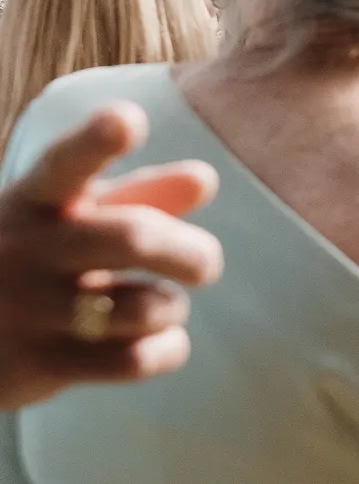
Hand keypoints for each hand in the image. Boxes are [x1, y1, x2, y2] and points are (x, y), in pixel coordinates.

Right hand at [0, 102, 221, 409]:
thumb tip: (205, 180)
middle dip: (192, 253)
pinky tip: (160, 343)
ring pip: (143, 306)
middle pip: (132, 238)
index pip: (64, 164)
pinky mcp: (40, 363)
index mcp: (35, 200)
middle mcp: (27, 248)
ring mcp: (29, 308)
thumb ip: (137, 196)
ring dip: (171, 308)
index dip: (96, 142)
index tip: (128, 120)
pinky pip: (134, 359)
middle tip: (205, 266)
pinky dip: (167, 350)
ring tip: (161, 307)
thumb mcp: (66, 218)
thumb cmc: (30, 260)